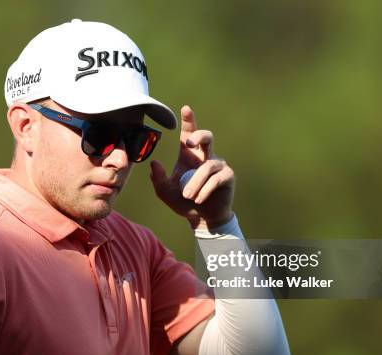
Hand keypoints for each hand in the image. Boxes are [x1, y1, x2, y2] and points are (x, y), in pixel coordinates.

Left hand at [150, 105, 234, 229]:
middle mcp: (205, 156)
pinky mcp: (228, 176)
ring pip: (207, 167)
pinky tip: (198, 199)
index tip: (186, 108)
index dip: (189, 121)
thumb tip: (154, 162)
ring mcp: (218, 165)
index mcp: (189, 156)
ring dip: (196, 182)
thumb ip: (158, 179)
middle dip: (198, 136)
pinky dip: (205, 189)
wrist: (201, 218)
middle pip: (206, 137)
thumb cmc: (184, 202)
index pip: (188, 134)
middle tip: (189, 143)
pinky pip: (216, 179)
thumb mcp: (165, 192)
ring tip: (188, 196)